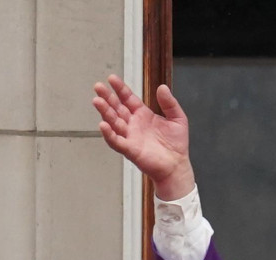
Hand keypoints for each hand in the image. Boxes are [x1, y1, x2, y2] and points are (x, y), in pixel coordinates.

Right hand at [92, 75, 194, 199]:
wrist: (177, 165)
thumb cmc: (176, 144)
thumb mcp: (178, 119)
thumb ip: (169, 103)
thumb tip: (162, 87)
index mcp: (143, 115)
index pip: (128, 99)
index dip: (120, 89)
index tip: (111, 79)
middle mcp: (133, 124)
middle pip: (117, 108)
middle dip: (107, 97)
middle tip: (98, 87)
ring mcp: (130, 136)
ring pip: (113, 122)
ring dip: (105, 112)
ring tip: (97, 101)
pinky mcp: (130, 149)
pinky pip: (116, 141)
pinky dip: (109, 134)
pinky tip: (103, 125)